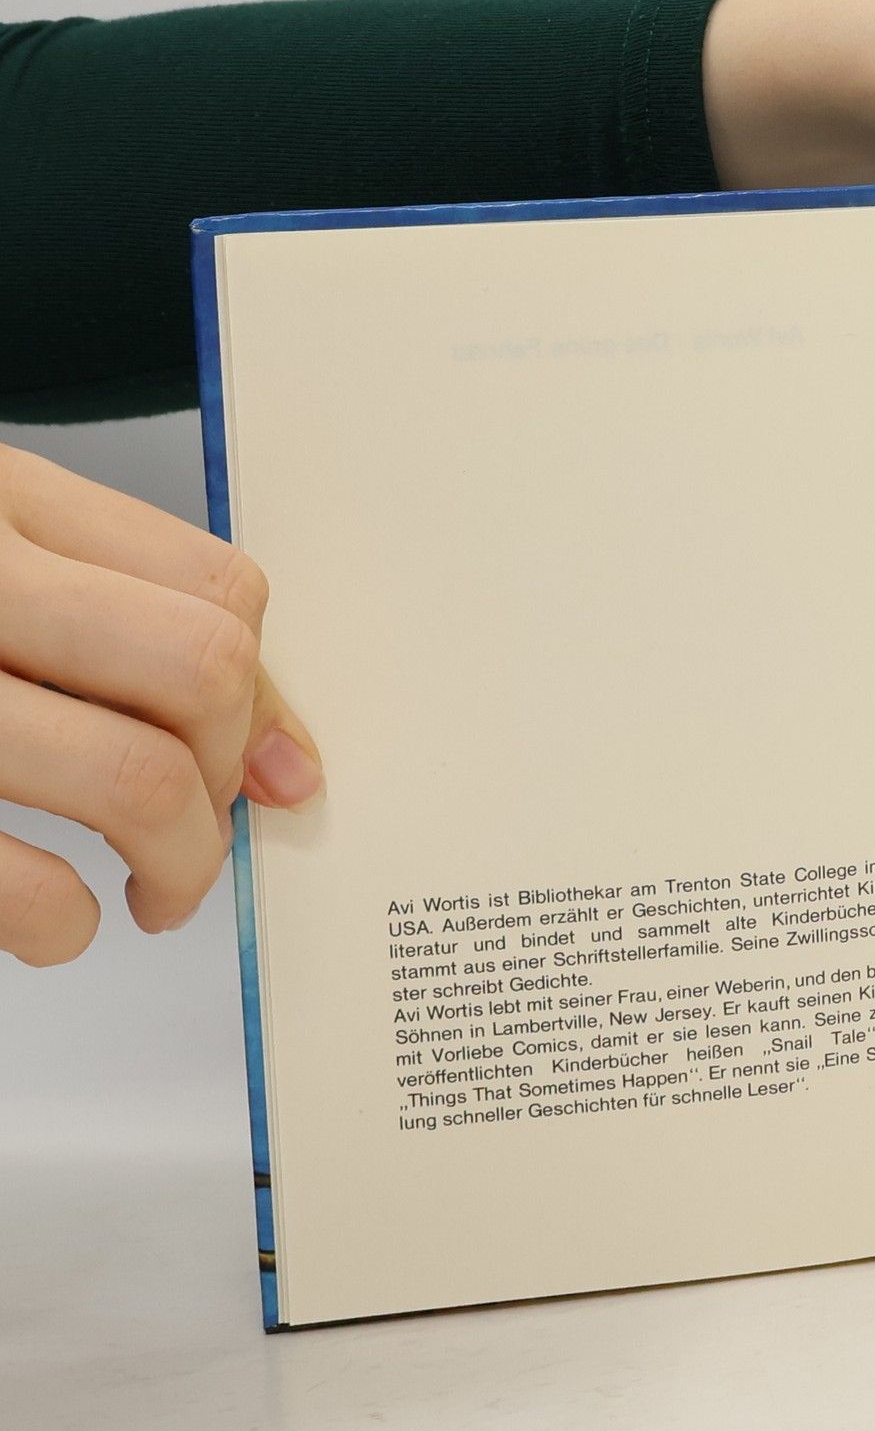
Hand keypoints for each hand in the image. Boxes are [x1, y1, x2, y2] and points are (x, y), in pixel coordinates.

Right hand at [0, 446, 322, 965]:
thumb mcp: (2, 573)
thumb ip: (131, 632)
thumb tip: (291, 768)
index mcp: (5, 504)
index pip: (216, 588)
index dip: (265, 696)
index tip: (262, 764)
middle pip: (199, 670)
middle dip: (228, 776)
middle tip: (203, 832)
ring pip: (135, 778)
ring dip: (179, 863)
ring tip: (153, 887)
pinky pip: (27, 887)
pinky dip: (65, 927)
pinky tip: (56, 919)